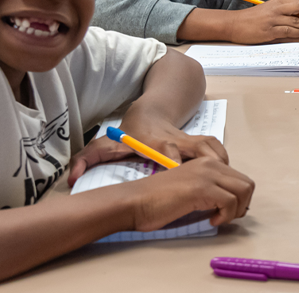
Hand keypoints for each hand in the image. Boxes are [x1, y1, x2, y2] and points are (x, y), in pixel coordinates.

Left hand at [68, 115, 228, 186]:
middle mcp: (178, 139)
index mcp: (156, 141)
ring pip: (215, 148)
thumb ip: (87, 159)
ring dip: (222, 167)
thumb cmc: (131, 132)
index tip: (175, 171)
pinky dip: (226, 165)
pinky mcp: (202, 143)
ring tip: (224, 189)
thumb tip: (73, 178)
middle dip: (210, 166)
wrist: (153, 109)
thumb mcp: (104, 143)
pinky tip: (224, 182)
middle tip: (215, 189)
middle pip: (201, 147)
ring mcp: (192, 140)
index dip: (173, 159)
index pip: (168, 149)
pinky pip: (220, 152)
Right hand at [123, 157, 254, 228]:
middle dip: (241, 204)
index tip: (224, 211)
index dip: (238, 199)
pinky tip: (211, 220)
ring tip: (218, 218)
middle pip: (247, 184)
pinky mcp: (201, 187)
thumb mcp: (191, 189)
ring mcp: (206, 174)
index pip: (240, 179)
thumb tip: (234, 204)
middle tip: (225, 217)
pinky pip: (230, 202)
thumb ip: (210, 190)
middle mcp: (210, 164)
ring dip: (235, 211)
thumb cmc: (158, 200)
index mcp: (207, 162)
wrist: (136, 201)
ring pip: (243, 191)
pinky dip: (225, 216)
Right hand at [228, 0, 298, 43]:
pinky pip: (289, 32)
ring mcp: (273, 20)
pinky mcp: (270, 32)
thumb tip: (294, 16)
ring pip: (297, 22)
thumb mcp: (265, 9)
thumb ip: (279, 11)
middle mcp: (276, 10)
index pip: (298, 3)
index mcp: (275, 3)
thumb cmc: (249, 18)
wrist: (233, 24)